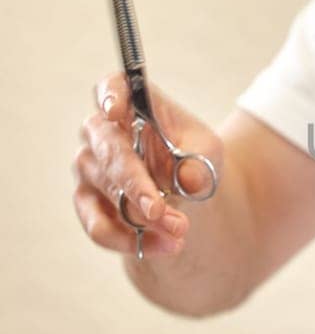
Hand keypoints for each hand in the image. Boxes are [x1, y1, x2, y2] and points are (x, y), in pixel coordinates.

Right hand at [73, 75, 223, 256]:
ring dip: (142, 217)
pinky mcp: (86, 202)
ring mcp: (89, 167)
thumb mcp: (209, 154)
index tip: (115, 111)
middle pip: (109, 149)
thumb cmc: (193, 160)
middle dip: (135, 183)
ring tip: (179, 232)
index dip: (110, 96)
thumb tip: (189, 179)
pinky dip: (129, 240)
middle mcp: (102, 132)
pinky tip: (163, 246)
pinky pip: (97, 225)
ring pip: (106, 191)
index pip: (112, 87)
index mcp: (132, 104)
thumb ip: (201, 161)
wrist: (186, 197)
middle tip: (160, 210)